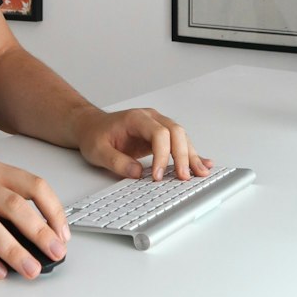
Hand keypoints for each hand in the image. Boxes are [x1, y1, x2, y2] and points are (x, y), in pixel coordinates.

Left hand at [72, 106, 212, 182]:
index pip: (158, 133)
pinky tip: (203, 164)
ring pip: (182, 138)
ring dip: (191, 156)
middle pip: (176, 133)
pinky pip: (180, 143)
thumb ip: (116, 162)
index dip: (162, 155)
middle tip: (183, 177)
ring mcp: (158, 126)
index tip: (157, 176)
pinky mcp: (162, 136)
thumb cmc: (95, 135)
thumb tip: (137, 173)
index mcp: (136, 119)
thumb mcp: (97, 151)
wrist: (92, 126)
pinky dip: (192, 154)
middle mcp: (151, 119)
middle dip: (183, 156)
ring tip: (200, 174)